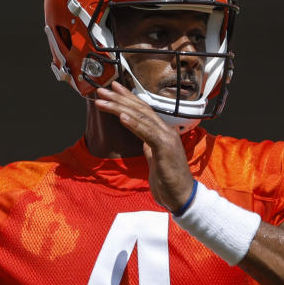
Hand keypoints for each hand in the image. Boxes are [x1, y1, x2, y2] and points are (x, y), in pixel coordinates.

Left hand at [94, 81, 194, 211]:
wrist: (181, 195)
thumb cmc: (168, 179)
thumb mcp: (155, 157)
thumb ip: (149, 144)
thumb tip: (141, 136)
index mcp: (162, 131)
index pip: (143, 110)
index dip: (127, 98)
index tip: (112, 89)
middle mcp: (165, 130)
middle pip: (140, 109)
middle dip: (119, 98)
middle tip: (101, 90)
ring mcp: (166, 137)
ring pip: (141, 117)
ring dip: (120, 108)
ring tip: (104, 101)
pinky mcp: (166, 148)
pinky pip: (147, 133)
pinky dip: (134, 124)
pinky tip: (122, 117)